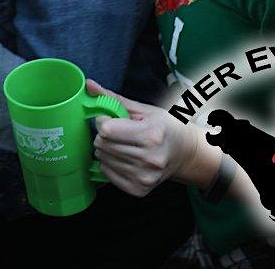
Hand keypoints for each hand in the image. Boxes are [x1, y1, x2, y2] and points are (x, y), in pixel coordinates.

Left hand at [88, 79, 200, 197]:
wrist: (185, 153)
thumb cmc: (164, 128)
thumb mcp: (144, 110)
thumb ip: (114, 98)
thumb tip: (89, 85)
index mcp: (151, 135)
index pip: (107, 130)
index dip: (103, 121)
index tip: (111, 119)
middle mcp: (149, 158)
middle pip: (103, 144)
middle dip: (103, 135)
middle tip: (117, 132)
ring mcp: (144, 176)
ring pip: (103, 159)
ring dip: (106, 150)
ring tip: (122, 145)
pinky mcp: (139, 189)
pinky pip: (107, 174)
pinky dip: (110, 164)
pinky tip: (123, 158)